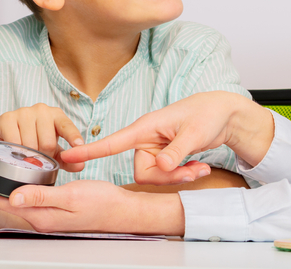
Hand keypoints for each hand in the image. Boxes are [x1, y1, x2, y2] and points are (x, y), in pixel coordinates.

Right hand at [0, 104, 85, 171]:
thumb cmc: (34, 143)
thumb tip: (80, 165)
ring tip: (25, 154)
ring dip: (28, 156)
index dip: (73, 136)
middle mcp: (42, 110)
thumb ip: (67, 160)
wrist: (5, 138)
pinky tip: (14, 151)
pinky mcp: (7, 118)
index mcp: (56, 115)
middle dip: (44, 157)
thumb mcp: (53, 153)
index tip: (78, 145)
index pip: (67, 126)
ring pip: (31, 144)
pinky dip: (15, 153)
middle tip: (38, 158)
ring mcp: (24, 112)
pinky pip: (15, 142)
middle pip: (48, 142)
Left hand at [0, 170, 184, 235]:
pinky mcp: (47, 213)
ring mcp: (41, 217)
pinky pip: (17, 205)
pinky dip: (2, 196)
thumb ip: (42, 196)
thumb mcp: (73, 196)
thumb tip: (13, 196)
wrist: (122, 213)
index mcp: (39, 216)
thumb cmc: (102, 203)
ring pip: (4, 206)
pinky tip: (0, 189)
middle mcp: (36, 219)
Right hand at [60, 91, 271, 183]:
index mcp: (145, 128)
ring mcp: (155, 149)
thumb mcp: (194, 132)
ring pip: (156, 177)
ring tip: (200, 167)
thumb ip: (176, 151)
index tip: (69, 157)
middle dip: (168, 178)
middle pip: (143, 172)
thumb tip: (161, 167)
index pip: (113, 142)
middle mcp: (146, 140)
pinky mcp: (164, 156)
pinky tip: (200, 166)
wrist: (222, 113)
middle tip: (193, 171)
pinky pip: (166, 175)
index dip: (91, 151)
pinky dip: (184, 174)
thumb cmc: (206, 114)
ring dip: (179, 177)